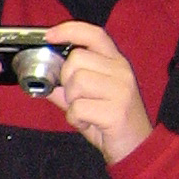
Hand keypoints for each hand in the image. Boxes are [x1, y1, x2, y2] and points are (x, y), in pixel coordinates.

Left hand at [42, 20, 151, 162]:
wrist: (136, 147)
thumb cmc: (110, 121)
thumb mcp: (87, 99)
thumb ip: (66, 87)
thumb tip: (42, 78)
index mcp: (115, 63)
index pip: (94, 35)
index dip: (70, 30)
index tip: (49, 35)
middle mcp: (121, 71)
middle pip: (76, 60)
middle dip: (66, 81)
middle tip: (77, 98)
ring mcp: (122, 90)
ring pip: (76, 83)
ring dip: (72, 102)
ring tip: (85, 113)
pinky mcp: (117, 110)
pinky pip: (78, 108)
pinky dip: (76, 119)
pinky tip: (88, 124)